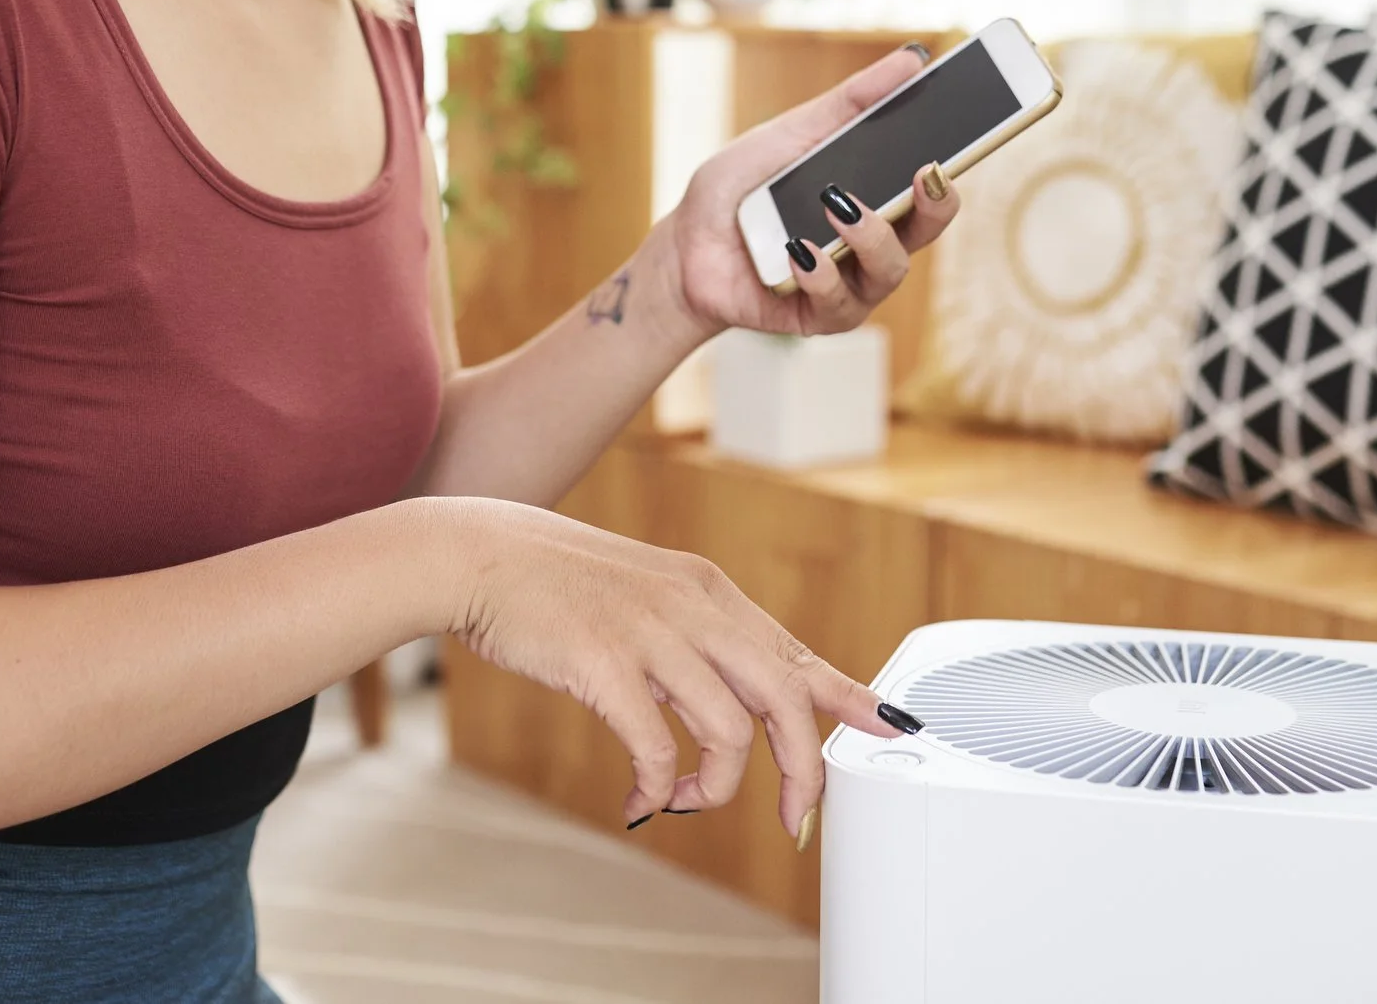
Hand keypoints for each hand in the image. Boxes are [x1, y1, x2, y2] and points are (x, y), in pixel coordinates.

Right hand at [441, 497, 905, 837]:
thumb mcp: (648, 599)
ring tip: (689, 803)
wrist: (482, 555)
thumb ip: (696, 645)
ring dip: (717, 789)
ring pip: (728, 730)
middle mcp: (692, 607)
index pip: (794, 653)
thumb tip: (738, 714)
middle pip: (782, 698)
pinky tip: (641, 799)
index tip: (894, 727)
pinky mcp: (604, 663)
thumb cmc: (559, 585)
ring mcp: (651, 633)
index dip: (849, 697)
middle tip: (796, 820)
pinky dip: (660, 786)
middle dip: (802, 770)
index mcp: (707, 592)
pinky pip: (658, 746)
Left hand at [653, 44, 962, 337]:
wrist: (683, 244)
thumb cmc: (742, 188)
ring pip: (890, 269)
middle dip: (935, 205)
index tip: (949, 148)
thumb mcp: (791, 133)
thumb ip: (851, 103)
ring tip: (837, 207)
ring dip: (870, 237)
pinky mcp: (817, 316)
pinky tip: (797, 251)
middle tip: (925, 174)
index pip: (929, 186)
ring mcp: (849, 282)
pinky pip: (838, 302)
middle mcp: (872, 241)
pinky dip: (820, 273)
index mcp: (874, 195)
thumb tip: (913, 59)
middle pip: (927, 229)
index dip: (949, 172)